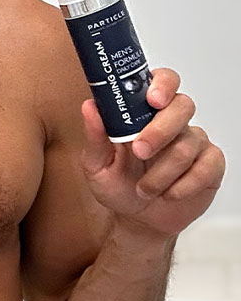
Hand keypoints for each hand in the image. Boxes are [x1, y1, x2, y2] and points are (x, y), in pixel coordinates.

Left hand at [79, 68, 225, 237]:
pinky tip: (169, 193)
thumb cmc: (118, 185)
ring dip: (161, 172)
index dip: (162, 83)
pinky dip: (184, 184)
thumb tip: (90, 106)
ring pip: (188, 143)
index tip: (152, 98)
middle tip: (140, 151)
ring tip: (144, 189)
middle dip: (160, 130)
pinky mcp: (210, 165)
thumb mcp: (96, 165)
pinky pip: (206, 167)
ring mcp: (193, 141)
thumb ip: (95, 136)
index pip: (162, 81)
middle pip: (182, 105)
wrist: (139, 219)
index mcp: (144, 112)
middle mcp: (171, 121)